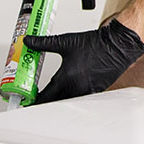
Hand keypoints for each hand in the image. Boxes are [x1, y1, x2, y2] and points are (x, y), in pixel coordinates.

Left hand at [24, 19, 143, 103]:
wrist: (116, 45)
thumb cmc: (95, 44)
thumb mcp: (65, 42)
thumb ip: (43, 43)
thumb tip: (29, 41)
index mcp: (66, 78)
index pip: (45, 96)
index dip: (33, 100)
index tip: (26, 100)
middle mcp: (76, 88)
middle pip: (54, 102)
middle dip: (44, 100)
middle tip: (35, 98)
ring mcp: (87, 91)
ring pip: (67, 101)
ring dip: (57, 99)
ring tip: (50, 93)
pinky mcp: (95, 90)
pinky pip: (79, 98)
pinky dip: (71, 96)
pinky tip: (69, 89)